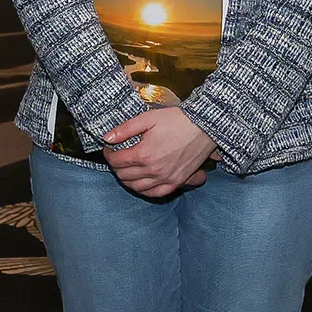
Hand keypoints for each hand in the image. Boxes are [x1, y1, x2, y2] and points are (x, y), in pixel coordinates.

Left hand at [102, 106, 216, 197]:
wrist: (204, 127)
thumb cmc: (177, 120)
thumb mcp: (148, 118)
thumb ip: (125, 129)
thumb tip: (107, 138)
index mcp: (143, 154)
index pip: (116, 161)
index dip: (108, 154)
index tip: (109, 147)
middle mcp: (152, 170)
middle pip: (123, 175)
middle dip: (115, 166)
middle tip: (116, 157)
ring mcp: (165, 179)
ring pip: (136, 187)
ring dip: (126, 179)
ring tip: (126, 169)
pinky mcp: (176, 182)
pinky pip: (154, 194)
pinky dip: (143, 190)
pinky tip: (141, 183)